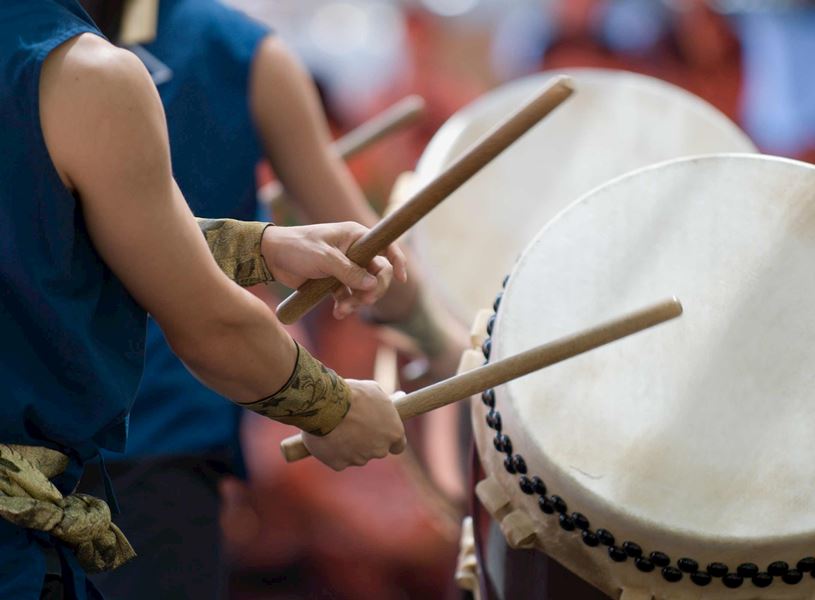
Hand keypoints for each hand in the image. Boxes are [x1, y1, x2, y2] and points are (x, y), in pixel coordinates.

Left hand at [261, 223, 406, 318]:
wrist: (271, 257)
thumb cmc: (297, 247)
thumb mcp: (324, 258)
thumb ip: (349, 272)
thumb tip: (372, 284)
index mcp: (356, 236)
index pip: (386, 246)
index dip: (398, 261)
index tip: (401, 278)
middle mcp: (355, 251)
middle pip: (378, 273)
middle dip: (373, 290)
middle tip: (363, 301)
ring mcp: (346, 267)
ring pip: (365, 288)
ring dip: (358, 301)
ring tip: (342, 309)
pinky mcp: (335, 281)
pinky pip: (350, 296)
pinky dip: (346, 305)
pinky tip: (338, 312)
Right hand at [302, 380, 405, 470]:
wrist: (326, 405)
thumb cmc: (352, 394)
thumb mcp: (373, 391)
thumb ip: (384, 403)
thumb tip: (397, 398)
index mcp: (393, 432)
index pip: (398, 445)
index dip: (388, 439)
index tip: (380, 433)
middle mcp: (380, 450)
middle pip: (376, 450)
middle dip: (366, 441)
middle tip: (352, 425)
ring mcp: (360, 459)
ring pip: (355, 455)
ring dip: (348, 445)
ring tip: (336, 426)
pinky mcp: (340, 464)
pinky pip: (337, 459)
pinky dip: (332, 451)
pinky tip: (326, 436)